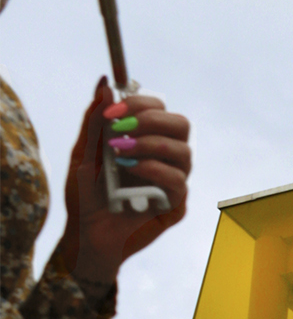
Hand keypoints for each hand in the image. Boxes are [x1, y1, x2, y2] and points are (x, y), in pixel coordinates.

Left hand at [55, 80, 191, 284]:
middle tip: (122, 129)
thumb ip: (94, 120)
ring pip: (183, 152)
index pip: (160, 109)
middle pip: (181, 125)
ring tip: (121, 155)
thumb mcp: (83, 152)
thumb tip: (104, 84)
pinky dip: (153, 171)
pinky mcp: (176, 207)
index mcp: (145, 141)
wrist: (84, 235)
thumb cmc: (85, 196)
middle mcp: (164, 159)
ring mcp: (173, 183)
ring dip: (150, 146)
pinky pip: (178, 182)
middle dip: (151, 120)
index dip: (140, 103)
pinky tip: (129, 173)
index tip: (112, 111)